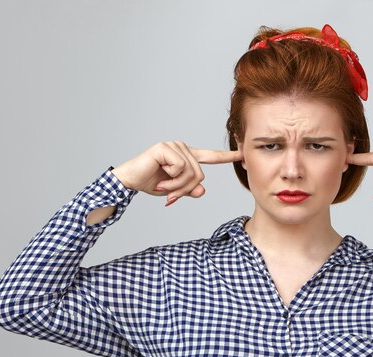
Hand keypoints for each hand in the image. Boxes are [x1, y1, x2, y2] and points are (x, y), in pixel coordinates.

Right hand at [110, 141, 242, 205]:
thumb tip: (202, 190)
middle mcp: (183, 148)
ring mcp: (174, 146)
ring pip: (191, 173)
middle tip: (170, 194)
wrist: (130, 181)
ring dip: (176, 186)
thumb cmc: (152, 183)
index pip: (211, 157)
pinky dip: (171, 179)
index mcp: (188, 157)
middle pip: (200, 175)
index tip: (243, 154)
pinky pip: (180, 168)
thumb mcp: (175, 190)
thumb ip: (190, 189)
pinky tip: (159, 176)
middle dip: (185, 189)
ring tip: (163, 186)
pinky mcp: (165, 148)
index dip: (227, 157)